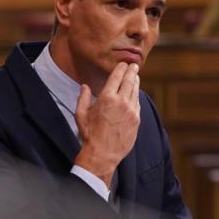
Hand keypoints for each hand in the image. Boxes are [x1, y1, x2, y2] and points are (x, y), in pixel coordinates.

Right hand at [73, 62, 140, 186]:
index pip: (117, 77)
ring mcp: (131, 111)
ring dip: (136, 82)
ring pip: (135, 92)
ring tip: (136, 76)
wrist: (102, 154)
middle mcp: (121, 102)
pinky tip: (135, 94)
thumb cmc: (89, 134)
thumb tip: (85, 86)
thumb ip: (83, 98)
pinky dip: (136, 96)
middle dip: (132, 71)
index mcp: (106, 98)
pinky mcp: (136, 120)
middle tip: (134, 65)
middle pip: (129, 81)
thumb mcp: (80, 114)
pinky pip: (138, 104)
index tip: (123, 64)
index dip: (121, 69)